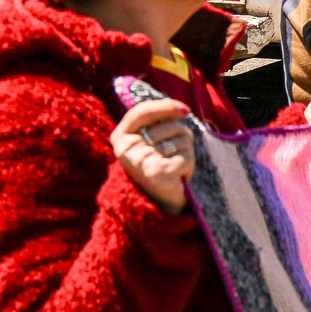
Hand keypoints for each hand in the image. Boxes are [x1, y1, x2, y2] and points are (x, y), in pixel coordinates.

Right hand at [111, 98, 193, 213]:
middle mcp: (128, 149)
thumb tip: (183, 110)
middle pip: (172, 126)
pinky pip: (188, 157)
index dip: (165, 106)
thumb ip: (157, 123)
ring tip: (173, 167)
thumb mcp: (149, 142)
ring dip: (186, 152)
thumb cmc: (156, 166)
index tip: (185, 110)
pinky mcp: (160, 174)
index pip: (142, 111)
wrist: (156, 205)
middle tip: (170, 157)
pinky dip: (189, 166)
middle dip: (181, 138)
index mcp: (121, 138)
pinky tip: (178, 177)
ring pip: (183, 140)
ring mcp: (143, 161)